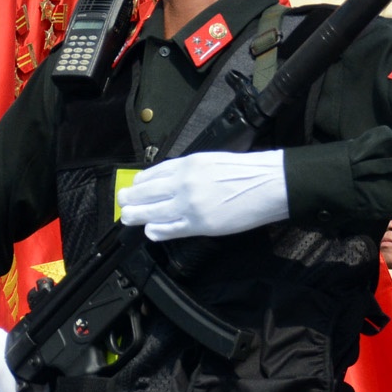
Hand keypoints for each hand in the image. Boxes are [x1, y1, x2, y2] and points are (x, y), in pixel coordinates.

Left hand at [116, 150, 288, 241]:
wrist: (269, 184)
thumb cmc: (245, 171)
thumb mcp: (210, 161)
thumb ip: (187, 171)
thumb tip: (169, 181)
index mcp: (186, 164)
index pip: (152, 174)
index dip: (140, 182)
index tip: (135, 186)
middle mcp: (183, 182)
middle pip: (146, 192)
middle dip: (130, 198)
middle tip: (123, 202)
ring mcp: (189, 204)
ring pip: (151, 211)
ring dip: (136, 215)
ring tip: (128, 216)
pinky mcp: (199, 224)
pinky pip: (169, 229)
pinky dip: (156, 230)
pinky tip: (151, 231)